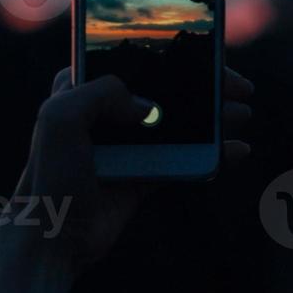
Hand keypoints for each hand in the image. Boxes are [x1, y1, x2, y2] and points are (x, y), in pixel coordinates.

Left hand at [0, 67, 253, 292]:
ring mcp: (124, 145)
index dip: (168, 53)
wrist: (51, 239)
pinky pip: (183, 159)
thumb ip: (100, 93)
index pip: (130, 59)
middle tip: (238, 87)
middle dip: (201, 85)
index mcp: (78, 89)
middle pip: (161, 88)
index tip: (205, 52)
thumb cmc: (49, 176)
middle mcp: (102, 113)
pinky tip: (235, 150)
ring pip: (177, 122)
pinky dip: (211, 154)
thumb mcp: (60, 118)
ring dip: (212, 117)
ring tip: (242, 114)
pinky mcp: (140, 175)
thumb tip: (146, 107)